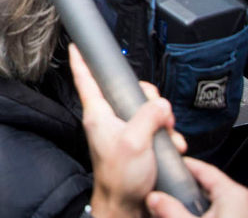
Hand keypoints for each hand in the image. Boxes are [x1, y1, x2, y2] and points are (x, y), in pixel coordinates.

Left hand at [69, 45, 184, 217]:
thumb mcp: (135, 141)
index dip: (81, 61)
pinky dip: (167, 137)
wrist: (125, 206)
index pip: (86, 80)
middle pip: (129, 92)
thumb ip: (148, 116)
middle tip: (162, 117)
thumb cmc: (120, 178)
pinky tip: (171, 147)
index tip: (76, 45)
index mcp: (98, 114)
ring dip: (163, 123)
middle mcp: (108, 120)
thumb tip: (161, 105)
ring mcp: (122, 132)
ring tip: (167, 138)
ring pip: (146, 111)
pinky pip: (154, 130)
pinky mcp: (136, 144)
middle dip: (151, 100)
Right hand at [147, 158, 247, 217]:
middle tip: (174, 191)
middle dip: (194, 189)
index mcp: (234, 196)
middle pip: (216, 187)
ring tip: (187, 211)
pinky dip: (218, 217)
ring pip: (225, 204)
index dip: (188, 166)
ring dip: (206, 206)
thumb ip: (170, 211)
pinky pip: (233, 216)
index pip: (206, 170)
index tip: (173, 165)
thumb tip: (155, 199)